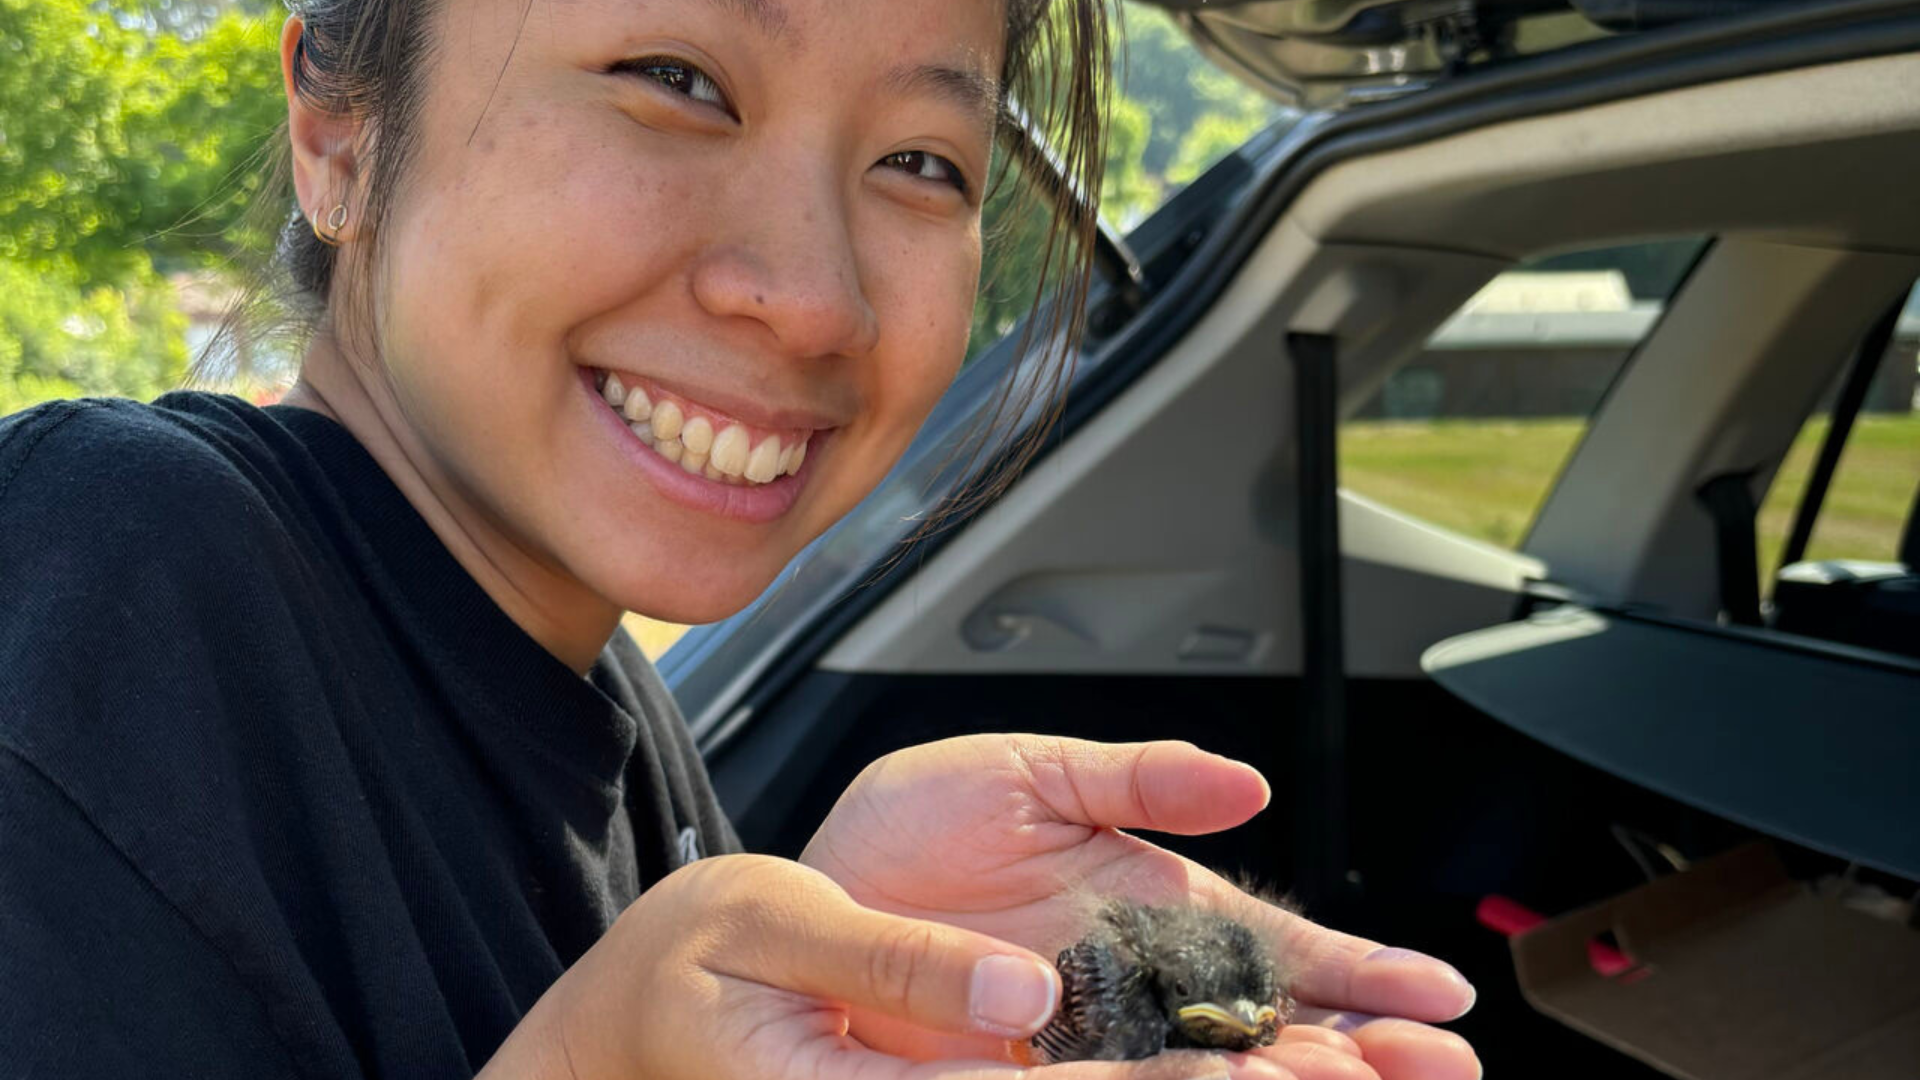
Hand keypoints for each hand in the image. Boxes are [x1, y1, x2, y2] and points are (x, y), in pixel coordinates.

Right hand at [478, 853, 1286, 1079]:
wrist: (648, 1001)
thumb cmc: (692, 966)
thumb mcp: (776, 930)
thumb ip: (901, 963)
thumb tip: (1019, 993)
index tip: (1291, 1071)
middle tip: (1373, 1067)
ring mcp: (981, 1075)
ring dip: (1240, 1073)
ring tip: (1366, 1057)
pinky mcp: (980, 1055)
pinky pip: (1086, 1065)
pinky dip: (1183, 1052)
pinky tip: (1262, 1040)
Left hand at [800, 736, 1480, 1079]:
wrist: (818, 888)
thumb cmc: (917, 827)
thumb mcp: (1033, 772)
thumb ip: (1139, 776)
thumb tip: (1246, 784)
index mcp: (1155, 904)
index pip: (1280, 949)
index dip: (1361, 973)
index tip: (1436, 997)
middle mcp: (1140, 981)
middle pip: (1273, 1025)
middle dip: (1360, 1046)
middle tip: (1437, 1069)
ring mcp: (1095, 1035)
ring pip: (1217, 1067)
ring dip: (1295, 1077)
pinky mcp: (1039, 1071)